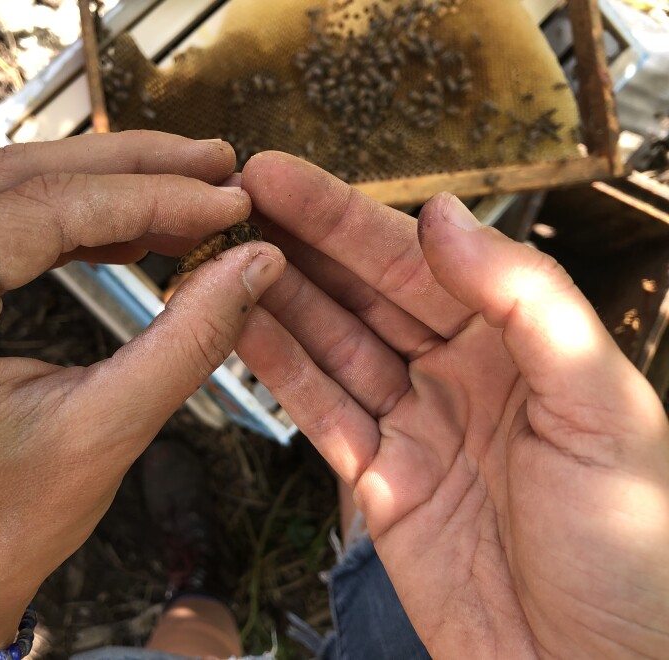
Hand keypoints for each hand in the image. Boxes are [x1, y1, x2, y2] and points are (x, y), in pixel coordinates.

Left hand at [0, 131, 284, 652]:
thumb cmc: (4, 523)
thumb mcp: (107, 429)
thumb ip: (190, 337)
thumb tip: (256, 259)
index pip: (39, 212)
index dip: (147, 197)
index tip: (227, 198)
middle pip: (20, 180)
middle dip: (130, 168)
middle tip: (215, 163)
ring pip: (13, 192)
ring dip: (108, 186)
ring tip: (191, 188)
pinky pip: (3, 229)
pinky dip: (77, 222)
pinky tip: (138, 230)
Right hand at [236, 152, 668, 657]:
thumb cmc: (631, 555)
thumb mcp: (603, 409)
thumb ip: (528, 302)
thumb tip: (447, 219)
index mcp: (519, 345)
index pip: (417, 260)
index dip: (344, 217)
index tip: (284, 177)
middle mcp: (461, 375)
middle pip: (361, 292)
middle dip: (296, 242)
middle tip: (233, 199)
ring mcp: (414, 425)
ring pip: (330, 344)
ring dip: (274, 298)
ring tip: (222, 255)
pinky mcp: (378, 479)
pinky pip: (318, 410)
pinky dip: (277, 369)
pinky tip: (239, 329)